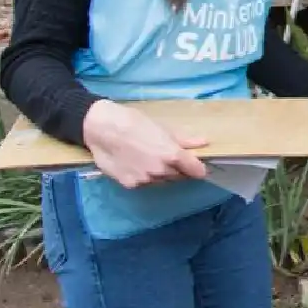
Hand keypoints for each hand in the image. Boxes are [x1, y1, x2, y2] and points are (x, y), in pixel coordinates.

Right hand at [82, 100, 207, 188]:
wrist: (102, 129)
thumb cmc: (134, 123)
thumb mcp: (162, 128)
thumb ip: (184, 139)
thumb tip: (204, 143)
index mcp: (172, 155)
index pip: (195, 170)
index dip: (198, 169)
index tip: (198, 168)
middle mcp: (161, 170)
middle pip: (178, 176)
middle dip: (178, 170)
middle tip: (169, 158)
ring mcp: (145, 180)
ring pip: (162, 181)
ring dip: (162, 175)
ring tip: (150, 160)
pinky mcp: (130, 185)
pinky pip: (144, 184)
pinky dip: (144, 178)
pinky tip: (136, 165)